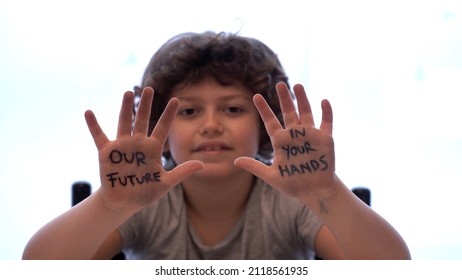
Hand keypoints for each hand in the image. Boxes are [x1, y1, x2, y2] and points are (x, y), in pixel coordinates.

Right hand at [84, 87, 202, 211]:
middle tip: (149, 88)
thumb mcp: (165, 183)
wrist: (124, 202)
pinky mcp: (107, 153)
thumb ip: (182, 172)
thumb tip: (202, 165)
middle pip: (142, 119)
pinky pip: (99, 136)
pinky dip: (93, 125)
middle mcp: (138, 143)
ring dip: (125, 107)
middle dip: (146, 105)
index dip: (169, 114)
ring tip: (128, 92)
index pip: (163, 128)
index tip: (176, 100)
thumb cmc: (145, 192)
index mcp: (153, 149)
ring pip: (124, 122)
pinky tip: (89, 112)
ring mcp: (122, 146)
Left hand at [235, 82, 335, 199]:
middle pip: (288, 112)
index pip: (270, 121)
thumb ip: (254, 167)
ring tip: (297, 85)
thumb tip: (235, 160)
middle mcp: (294, 135)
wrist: (314, 192)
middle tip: (279, 84)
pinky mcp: (325, 139)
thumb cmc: (293, 184)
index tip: (256, 96)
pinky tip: (323, 101)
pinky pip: (326, 122)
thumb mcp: (271, 176)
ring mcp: (310, 135)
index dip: (263, 109)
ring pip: (305, 113)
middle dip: (284, 98)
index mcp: (280, 141)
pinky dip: (326, 112)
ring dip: (302, 99)